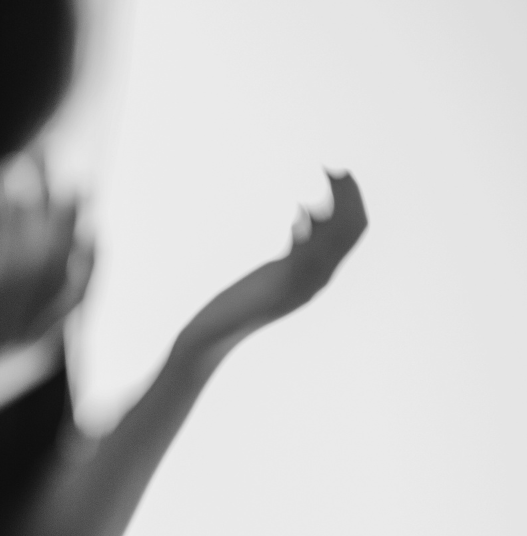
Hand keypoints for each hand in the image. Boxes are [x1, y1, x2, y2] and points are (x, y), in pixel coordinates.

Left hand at [171, 170, 365, 365]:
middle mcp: (317, 279)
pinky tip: (297, 213)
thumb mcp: (275, 273)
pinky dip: (307, 228)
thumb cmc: (237, 303)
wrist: (214, 334)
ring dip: (334, 202)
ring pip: (336, 238)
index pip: (353, 232)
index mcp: (319, 275)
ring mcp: (302, 283)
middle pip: (351, 230)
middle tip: (334, 169)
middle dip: (348, 195)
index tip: (341, 175)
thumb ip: (294, 251)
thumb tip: (302, 220)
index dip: (353, 200)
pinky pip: (306, 253)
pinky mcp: (280, 285)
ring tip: (324, 176)